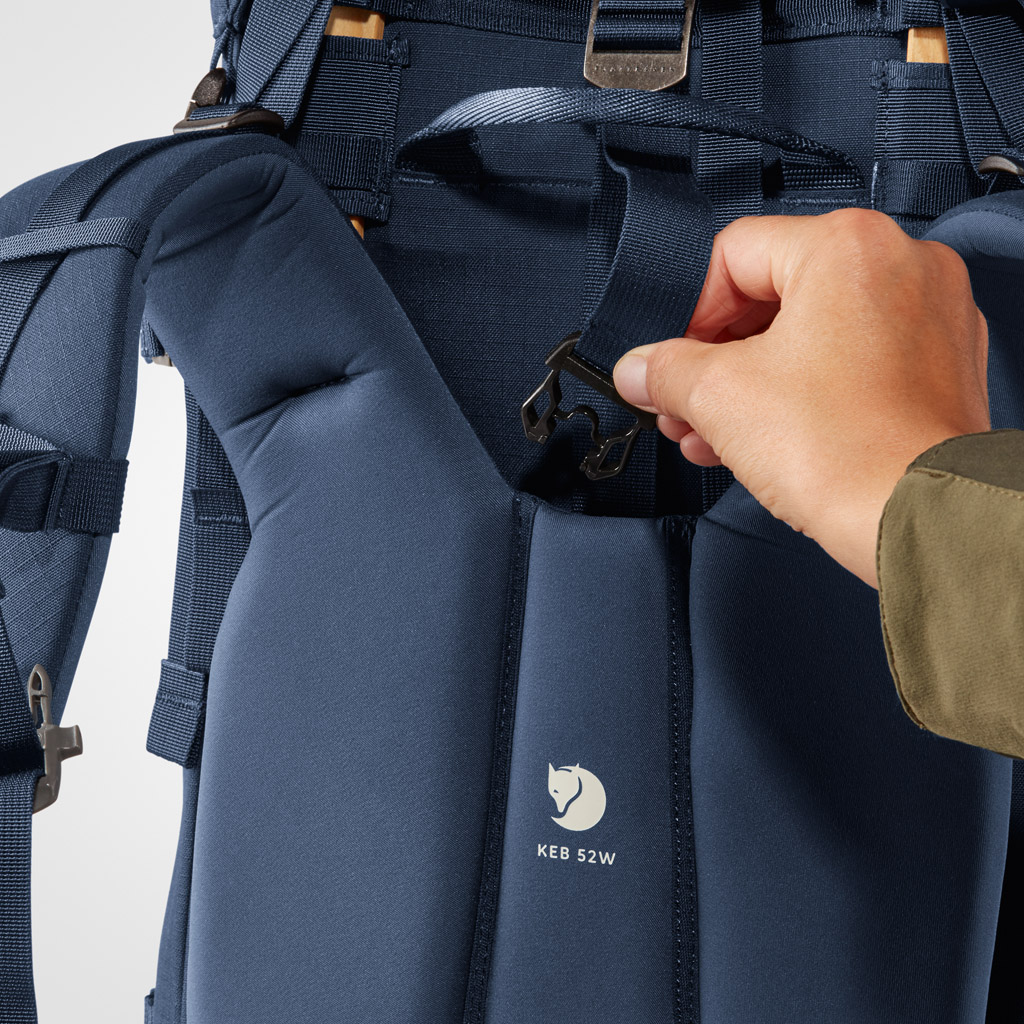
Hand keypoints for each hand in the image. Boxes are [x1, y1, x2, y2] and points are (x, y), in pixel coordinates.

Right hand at [612, 209, 990, 588]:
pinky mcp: (938, 369)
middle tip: (687, 403)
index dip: (690, 316)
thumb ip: (665, 371)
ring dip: (754, 384)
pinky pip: (851, 365)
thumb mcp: (718, 397)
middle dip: (718, 361)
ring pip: (812, 335)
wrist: (918, 519)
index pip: (733, 255)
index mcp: (848, 246)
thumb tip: (640, 369)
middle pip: (773, 297)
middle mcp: (901, 266)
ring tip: (716, 431)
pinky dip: (805, 395)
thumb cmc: (847, 452)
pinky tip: (764, 439)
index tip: (675, 363)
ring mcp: (928, 318)